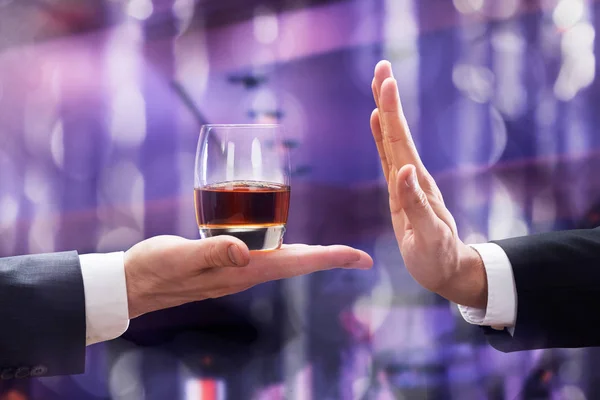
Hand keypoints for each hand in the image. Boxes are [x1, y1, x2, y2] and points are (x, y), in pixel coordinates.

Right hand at [124, 235, 372, 317]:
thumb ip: (211, 252)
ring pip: (283, 259)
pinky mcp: (225, 263)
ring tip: (334, 252)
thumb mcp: (180, 257)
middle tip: (358, 255)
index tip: (361, 258)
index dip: (330, 259)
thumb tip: (245, 250)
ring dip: (310, 255)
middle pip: (297, 263)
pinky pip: (263, 253)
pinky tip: (282, 238)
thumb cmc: (154, 270)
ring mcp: (236, 269)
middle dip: (329, 258)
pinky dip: (283, 246)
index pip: (296, 263)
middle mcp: (245, 272)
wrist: (134, 284)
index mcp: (241, 271)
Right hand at [370, 60, 486, 307]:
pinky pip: (388, 158)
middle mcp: (411, 177)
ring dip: (385, 113)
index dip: (390, 111)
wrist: (446, 270)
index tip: (385, 82)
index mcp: (416, 184)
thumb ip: (416, 205)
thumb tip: (404, 171)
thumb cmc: (437, 258)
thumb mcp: (428, 236)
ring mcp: (406, 183)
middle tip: (381, 68)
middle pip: (396, 132)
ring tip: (378, 86)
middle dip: (388, 100)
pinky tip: (376, 123)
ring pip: (392, 141)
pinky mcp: (400, 192)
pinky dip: (381, 137)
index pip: (400, 141)